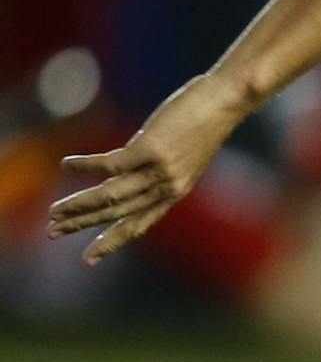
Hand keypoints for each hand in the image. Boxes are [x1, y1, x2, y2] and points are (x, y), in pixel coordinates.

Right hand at [47, 73, 249, 264]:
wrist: (226, 102)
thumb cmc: (203, 122)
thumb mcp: (182, 153)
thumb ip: (154, 165)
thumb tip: (129, 162)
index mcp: (173, 192)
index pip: (138, 225)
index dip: (111, 241)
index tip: (88, 259)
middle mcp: (167, 188)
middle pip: (118, 214)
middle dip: (83, 225)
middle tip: (53, 233)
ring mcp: (160, 171)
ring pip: (111, 196)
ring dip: (79, 205)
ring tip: (53, 211)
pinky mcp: (152, 150)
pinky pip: (111, 165)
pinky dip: (86, 165)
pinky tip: (65, 164)